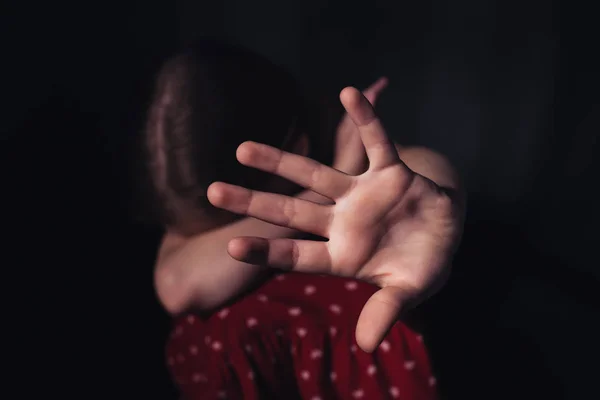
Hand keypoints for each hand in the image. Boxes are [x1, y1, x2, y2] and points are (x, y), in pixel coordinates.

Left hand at [207, 87, 462, 351]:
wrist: (447, 236)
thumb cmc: (422, 268)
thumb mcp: (407, 292)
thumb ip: (384, 311)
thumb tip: (364, 346)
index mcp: (342, 255)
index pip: (296, 254)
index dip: (267, 251)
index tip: (231, 247)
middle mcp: (342, 221)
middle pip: (291, 210)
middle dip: (254, 202)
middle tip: (211, 192)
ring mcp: (361, 194)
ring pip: (315, 173)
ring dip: (281, 161)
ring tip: (241, 149)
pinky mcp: (389, 171)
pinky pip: (378, 141)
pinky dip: (366, 119)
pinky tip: (348, 92)